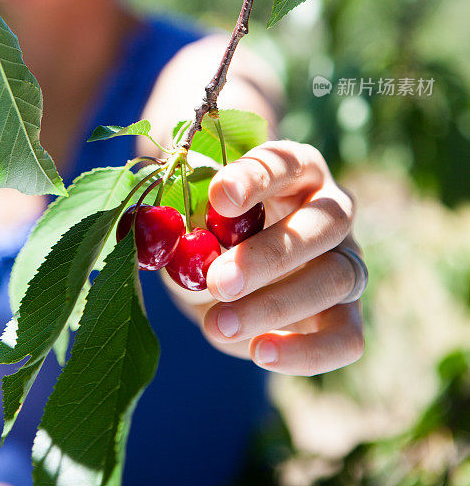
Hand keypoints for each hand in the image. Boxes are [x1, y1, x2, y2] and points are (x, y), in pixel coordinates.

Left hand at [169, 141, 364, 375]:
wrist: (226, 278)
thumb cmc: (210, 232)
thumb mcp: (195, 221)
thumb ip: (188, 224)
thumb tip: (169, 238)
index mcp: (296, 169)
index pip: (286, 162)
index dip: (256, 178)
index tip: (217, 198)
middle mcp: (332, 209)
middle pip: (324, 222)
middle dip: (269, 255)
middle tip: (218, 280)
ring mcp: (346, 260)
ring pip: (337, 278)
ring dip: (278, 305)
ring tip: (219, 325)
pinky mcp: (347, 313)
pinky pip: (346, 338)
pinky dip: (307, 351)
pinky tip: (261, 353)